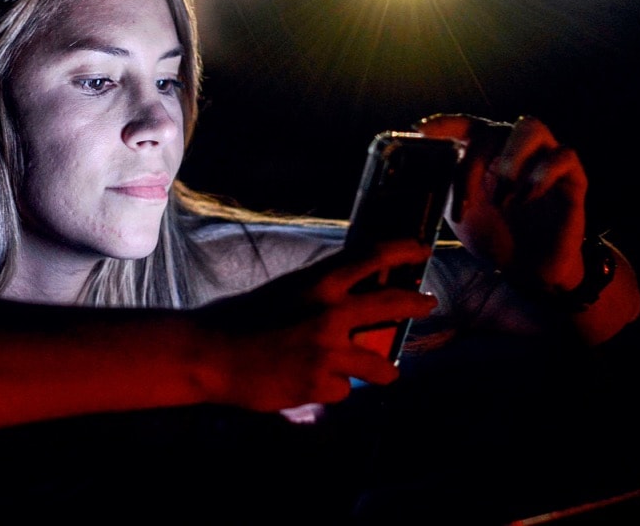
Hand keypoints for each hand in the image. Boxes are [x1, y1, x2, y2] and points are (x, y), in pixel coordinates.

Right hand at [190, 238, 437, 412]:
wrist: (211, 354)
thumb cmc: (244, 320)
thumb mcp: (286, 294)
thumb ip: (321, 295)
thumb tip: (353, 298)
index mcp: (318, 285)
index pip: (370, 257)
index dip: (401, 250)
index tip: (420, 249)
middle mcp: (330, 314)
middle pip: (391, 305)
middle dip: (416, 303)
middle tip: (428, 303)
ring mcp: (327, 352)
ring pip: (380, 365)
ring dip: (385, 371)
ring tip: (386, 373)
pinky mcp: (319, 384)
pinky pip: (343, 390)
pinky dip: (331, 389)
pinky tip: (310, 385)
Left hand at [414, 113, 586, 292]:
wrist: (528, 269)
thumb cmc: (493, 234)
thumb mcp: (459, 212)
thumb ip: (443, 187)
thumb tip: (414, 172)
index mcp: (487, 151)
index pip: (466, 125)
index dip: (444, 123)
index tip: (419, 131)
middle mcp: (515, 147)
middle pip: (493, 128)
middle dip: (474, 165)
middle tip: (467, 202)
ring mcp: (545, 158)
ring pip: (532, 126)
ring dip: (511, 158)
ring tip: (503, 196)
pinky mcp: (573, 177)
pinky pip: (564, 156)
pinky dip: (541, 175)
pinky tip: (525, 200)